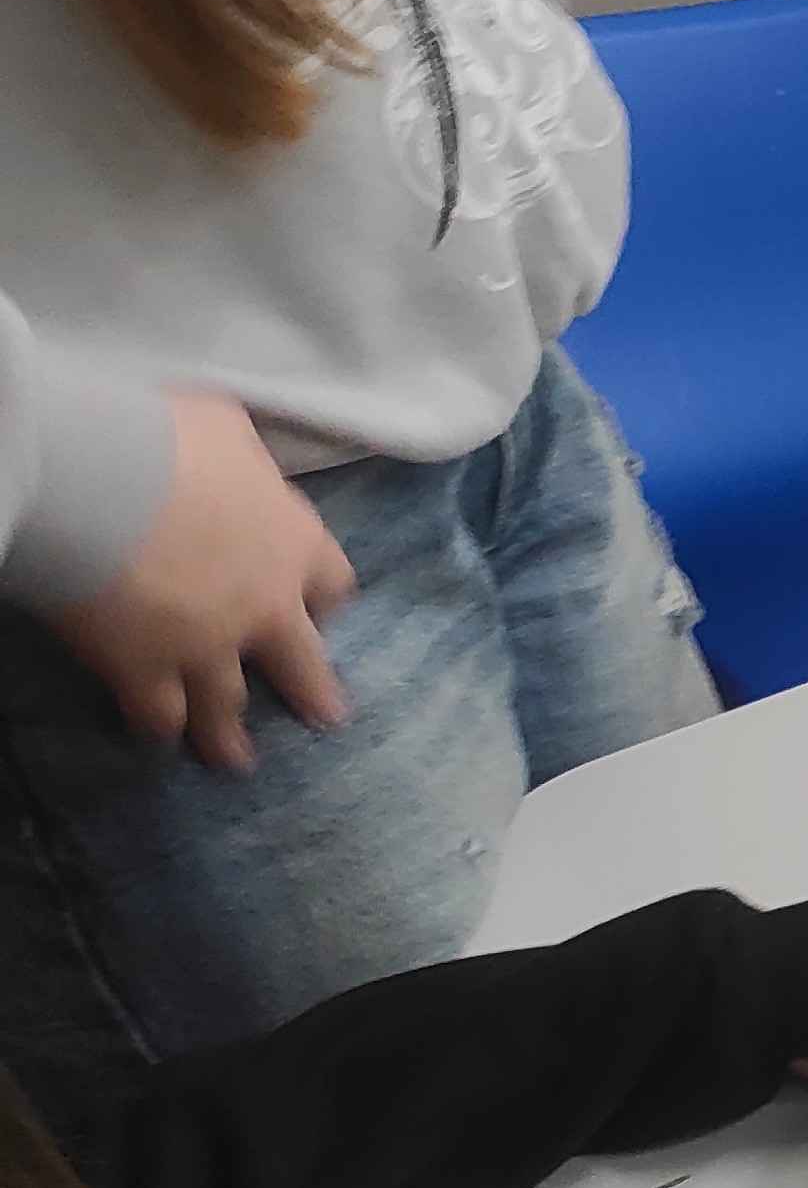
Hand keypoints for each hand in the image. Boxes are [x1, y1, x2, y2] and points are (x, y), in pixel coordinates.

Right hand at [44, 392, 352, 773]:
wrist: (95, 479)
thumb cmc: (160, 436)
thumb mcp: (223, 427)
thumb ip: (241, 457)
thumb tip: (235, 453)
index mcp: (293, 543)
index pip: (332, 584)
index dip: (323, 601)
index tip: (320, 615)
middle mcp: (264, 608)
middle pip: (300, 662)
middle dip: (312, 692)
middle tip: (325, 718)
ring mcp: (208, 648)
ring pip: (227, 706)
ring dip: (230, 735)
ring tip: (235, 761)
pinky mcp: (145, 672)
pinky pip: (157, 713)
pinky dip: (157, 729)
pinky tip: (157, 741)